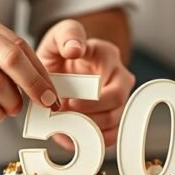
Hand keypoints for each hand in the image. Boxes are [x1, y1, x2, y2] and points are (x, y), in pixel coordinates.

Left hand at [37, 19, 134, 148]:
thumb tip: (75, 49)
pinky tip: (70, 134)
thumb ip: (66, 35)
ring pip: (113, 125)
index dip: (94, 100)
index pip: (114, 84)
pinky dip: (89, 139)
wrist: (55, 68)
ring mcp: (117, 101)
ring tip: (64, 123)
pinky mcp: (109, 119)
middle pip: (116, 108)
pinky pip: (107, 137)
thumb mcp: (57, 36)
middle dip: (89, 116)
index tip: (69, 102)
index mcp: (109, 58)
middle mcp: (119, 80)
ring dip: (87, 129)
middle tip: (65, 116)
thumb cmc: (59, 53)